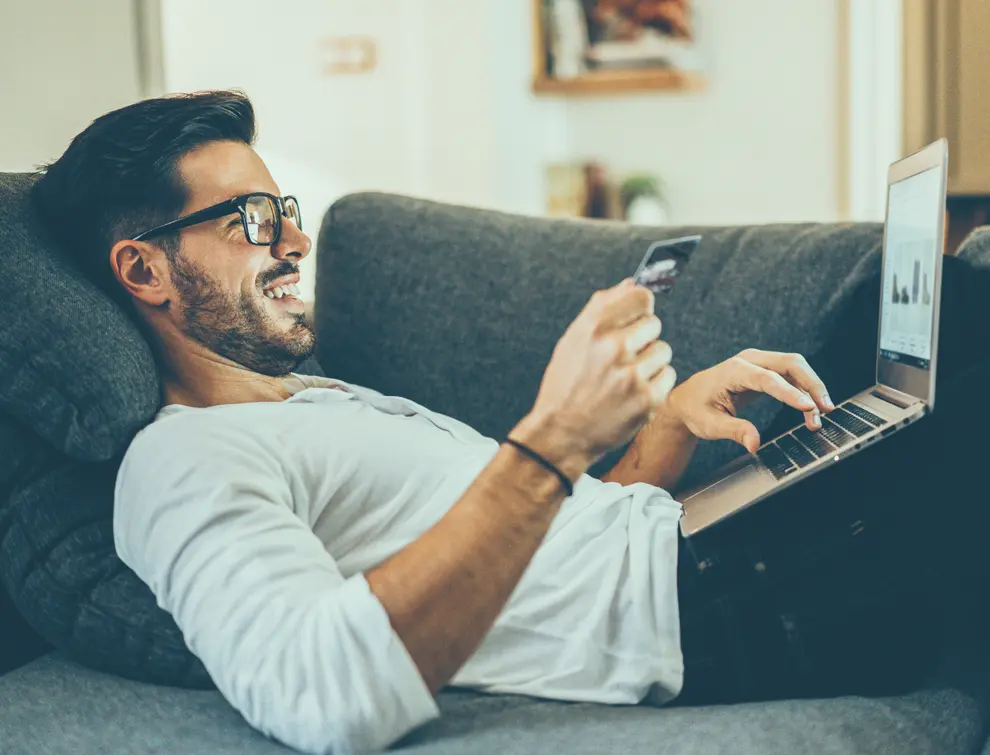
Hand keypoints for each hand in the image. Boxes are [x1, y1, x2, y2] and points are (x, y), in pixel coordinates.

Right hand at [515, 279, 676, 475]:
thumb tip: (632, 283)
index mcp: (593, 327)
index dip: (639, 308)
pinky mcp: (647, 399)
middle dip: (642, 339)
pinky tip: (632, 393)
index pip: (641, 297)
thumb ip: (602, 307)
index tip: (634, 320)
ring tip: (625, 378)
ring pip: (663, 350)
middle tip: (622, 358)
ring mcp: (632, 374)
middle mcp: (614, 347)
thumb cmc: (566, 384)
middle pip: (654, 324)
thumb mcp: (573, 340)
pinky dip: (654, 384)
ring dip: (649, 363)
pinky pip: (668, 376)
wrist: (561, 433)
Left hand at [666, 348, 834, 453]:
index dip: (790, 393)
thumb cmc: (695, 409)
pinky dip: (804, 390)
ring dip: (811, 388)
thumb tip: (754, 444)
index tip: (808, 407)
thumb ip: (734, 431)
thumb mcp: (709, 424)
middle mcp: (748, 360)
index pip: (768, 379)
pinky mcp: (764, 370)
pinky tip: (810, 410)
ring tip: (819, 416)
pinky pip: (790, 375)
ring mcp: (758, 362)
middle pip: (790, 363)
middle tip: (825, 409)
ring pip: (794, 367)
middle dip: (812, 385)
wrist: (687, 399)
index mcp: (733, 371)